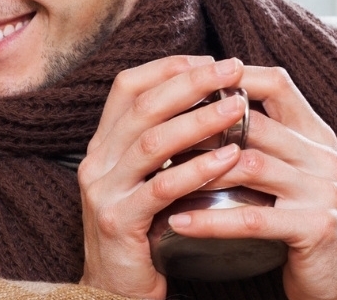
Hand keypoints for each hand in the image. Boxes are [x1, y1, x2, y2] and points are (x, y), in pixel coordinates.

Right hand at [79, 55, 246, 297]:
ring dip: (199, 121)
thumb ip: (164, 144)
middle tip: (234, 71)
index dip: (169, 68)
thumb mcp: (147, 180)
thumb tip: (212, 99)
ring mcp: (104, 192)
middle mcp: (96, 162)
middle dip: (191, 83)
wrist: (114, 291)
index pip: (127, 86)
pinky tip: (230, 159)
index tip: (211, 60)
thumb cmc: (144, 233)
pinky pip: (161, 189)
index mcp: (103, 145)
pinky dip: (198, 170)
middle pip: (141, 106)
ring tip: (239, 108)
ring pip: (151, 143)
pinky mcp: (119, 223)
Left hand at [157, 65, 336, 299]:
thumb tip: (202, 108)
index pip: (277, 84)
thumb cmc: (303, 221)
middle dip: (199, 129)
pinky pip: (252, 218)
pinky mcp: (316, 228)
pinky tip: (177, 222)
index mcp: (317, 136)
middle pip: (254, 124)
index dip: (231, 77)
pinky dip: (210, 220)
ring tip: (158, 177)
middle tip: (154, 136)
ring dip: (198, 171)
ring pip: (249, 166)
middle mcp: (324, 156)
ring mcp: (323, 191)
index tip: (185, 84)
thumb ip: (264, 143)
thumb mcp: (292, 173)